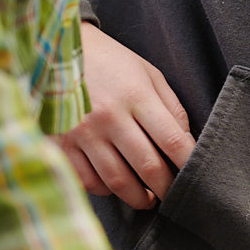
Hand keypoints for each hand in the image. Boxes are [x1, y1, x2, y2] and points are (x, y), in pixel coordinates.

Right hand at [55, 23, 194, 209]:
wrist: (52, 50)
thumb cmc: (109, 62)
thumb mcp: (147, 73)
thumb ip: (171, 107)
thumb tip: (187, 143)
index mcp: (136, 96)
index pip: (173, 141)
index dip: (189, 164)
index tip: (197, 177)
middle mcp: (109, 117)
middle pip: (147, 167)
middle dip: (166, 188)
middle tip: (174, 195)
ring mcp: (81, 132)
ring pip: (117, 181)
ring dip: (138, 197)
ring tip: (148, 199)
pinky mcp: (58, 143)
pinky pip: (87, 180)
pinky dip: (106, 190)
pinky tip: (115, 186)